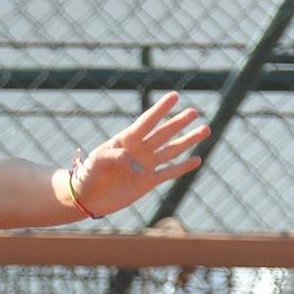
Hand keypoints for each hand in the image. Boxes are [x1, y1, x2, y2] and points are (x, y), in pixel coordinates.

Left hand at [72, 91, 210, 217]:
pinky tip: (197, 160)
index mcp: (127, 139)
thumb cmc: (89, 174)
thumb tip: (139, 166)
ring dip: (188, 140)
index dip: (160, 109)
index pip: (147, 121)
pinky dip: (183, 167)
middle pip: (164, 133)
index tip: (174, 96)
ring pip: (171, 150)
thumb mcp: (98, 159)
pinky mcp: (148, 182)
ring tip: (205, 129)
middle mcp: (140, 149)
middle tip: (194, 111)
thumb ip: (117, 156)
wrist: (87, 197)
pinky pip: (169, 173)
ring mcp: (146, 165)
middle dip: (179, 122)